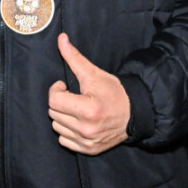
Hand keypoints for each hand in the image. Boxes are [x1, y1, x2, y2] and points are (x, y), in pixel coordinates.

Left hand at [48, 33, 130, 154]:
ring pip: (57, 126)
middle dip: (60, 101)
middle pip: (53, 113)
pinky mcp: (88, 150)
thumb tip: (61, 38)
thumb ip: (75, 57)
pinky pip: (63, 140)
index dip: (57, 90)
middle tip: (73, 96)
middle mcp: (86, 129)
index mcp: (88, 109)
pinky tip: (79, 122)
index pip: (54, 100)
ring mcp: (87, 142)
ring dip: (62, 116)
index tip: (65, 86)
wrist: (134, 114)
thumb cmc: (114, 92)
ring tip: (77, 109)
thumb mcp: (94, 74)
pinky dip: (68, 131)